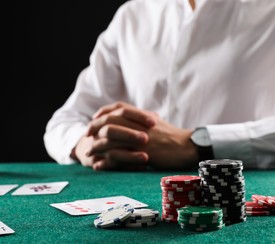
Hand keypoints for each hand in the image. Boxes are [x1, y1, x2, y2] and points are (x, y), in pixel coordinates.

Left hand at [81, 101, 197, 169]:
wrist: (186, 147)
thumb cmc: (173, 136)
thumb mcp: (156, 122)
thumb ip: (142, 119)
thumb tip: (132, 117)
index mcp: (141, 115)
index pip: (117, 108)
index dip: (103, 112)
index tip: (94, 118)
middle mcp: (138, 124)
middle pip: (109, 122)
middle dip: (94, 128)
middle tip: (87, 135)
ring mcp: (138, 138)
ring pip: (110, 140)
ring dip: (96, 147)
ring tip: (88, 153)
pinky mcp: (140, 153)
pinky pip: (117, 157)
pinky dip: (106, 161)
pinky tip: (98, 166)